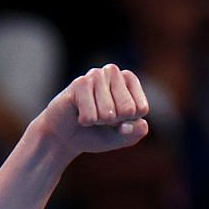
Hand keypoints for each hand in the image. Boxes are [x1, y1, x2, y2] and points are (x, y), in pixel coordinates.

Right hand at [35, 66, 149, 156]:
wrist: (67, 136)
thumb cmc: (99, 132)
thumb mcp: (125, 137)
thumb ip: (137, 131)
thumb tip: (128, 125)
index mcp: (129, 81)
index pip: (141, 109)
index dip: (129, 122)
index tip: (118, 118)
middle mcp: (113, 72)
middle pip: (128, 109)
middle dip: (115, 121)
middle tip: (102, 117)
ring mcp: (95, 75)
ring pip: (109, 113)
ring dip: (99, 121)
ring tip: (91, 114)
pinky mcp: (79, 83)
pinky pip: (92, 115)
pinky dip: (86, 121)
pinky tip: (79, 114)